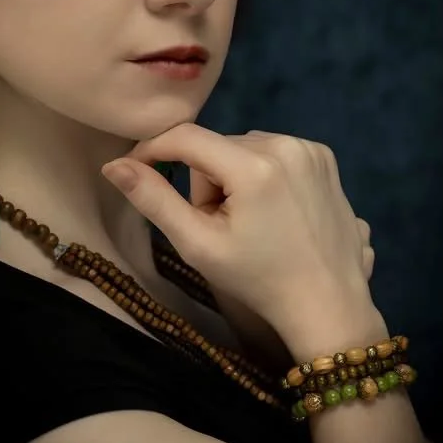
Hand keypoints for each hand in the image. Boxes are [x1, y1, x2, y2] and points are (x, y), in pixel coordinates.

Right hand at [102, 124, 376, 337]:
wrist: (328, 305)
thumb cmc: (259, 281)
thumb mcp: (199, 245)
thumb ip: (154, 200)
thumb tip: (114, 165)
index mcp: (255, 165)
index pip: (187, 137)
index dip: (153, 150)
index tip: (134, 170)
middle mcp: (287, 145)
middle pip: (216, 148)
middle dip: (208, 183)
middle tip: (221, 227)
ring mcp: (312, 150)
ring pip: (243, 149)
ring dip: (235, 178)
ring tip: (252, 224)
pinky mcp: (326, 158)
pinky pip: (273, 152)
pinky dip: (263, 175)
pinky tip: (276, 213)